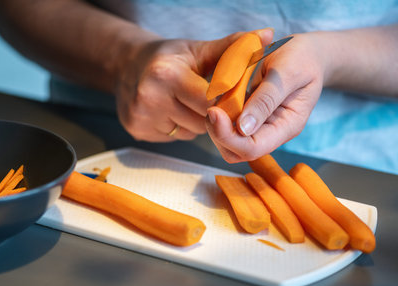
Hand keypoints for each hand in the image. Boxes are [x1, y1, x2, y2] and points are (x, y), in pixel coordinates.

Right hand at [115, 29, 273, 141]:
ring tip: (186, 102)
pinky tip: (172, 112)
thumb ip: (234, 48)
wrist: (127, 66)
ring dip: (197, 122)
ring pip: (190, 132)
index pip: (211, 101)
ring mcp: (141, 117)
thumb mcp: (199, 49)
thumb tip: (270, 35)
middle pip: (202, 121)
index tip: (235, 100)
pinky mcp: (138, 130)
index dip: (227, 103)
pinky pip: (175, 138)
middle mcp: (151, 97)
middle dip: (212, 113)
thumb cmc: (170, 57)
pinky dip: (180, 128)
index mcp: (168, 74)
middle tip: (209, 98)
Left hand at [206, 32, 327, 161]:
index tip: (214, 112)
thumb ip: (266, 100)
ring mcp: (257, 125)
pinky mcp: (247, 116)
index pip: (252, 149)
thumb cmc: (303, 59)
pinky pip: (227, 125)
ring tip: (215, 100)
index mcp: (286, 126)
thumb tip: (243, 129)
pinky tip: (218, 97)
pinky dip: (218, 114)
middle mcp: (270, 132)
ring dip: (216, 125)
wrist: (307, 52)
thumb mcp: (288, 73)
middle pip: (236, 152)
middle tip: (211, 107)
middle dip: (218, 134)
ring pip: (227, 141)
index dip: (228, 137)